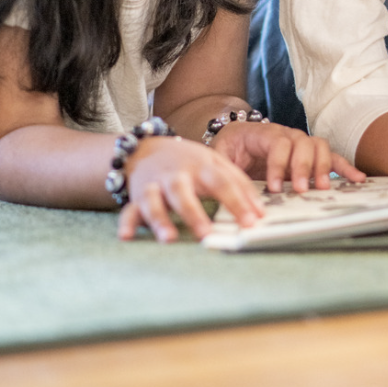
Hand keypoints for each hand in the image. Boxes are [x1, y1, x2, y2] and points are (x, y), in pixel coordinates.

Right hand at [116, 135, 264, 243]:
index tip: (251, 222)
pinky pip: (129, 211)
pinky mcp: (136, 197)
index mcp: (200, 166)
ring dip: (160, 220)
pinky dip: (126, 223)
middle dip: (194, 213)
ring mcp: (154, 186)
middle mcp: (176, 176)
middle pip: (184, 193)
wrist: (146, 148)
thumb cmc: (188, 161)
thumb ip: (239, 183)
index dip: (237, 202)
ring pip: (154, 203)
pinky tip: (126, 236)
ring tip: (169, 238)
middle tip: (207, 234)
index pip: (222, 183)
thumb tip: (261, 212)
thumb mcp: (216, 163)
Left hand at [213, 120, 365, 193]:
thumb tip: (228, 187)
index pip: (278, 143)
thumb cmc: (229, 148)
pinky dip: (345, 167)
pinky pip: (331, 157)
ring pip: (319, 147)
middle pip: (302, 143)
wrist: (236, 138)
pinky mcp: (311, 156)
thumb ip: (224, 166)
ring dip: (322, 167)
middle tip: (299, 189)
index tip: (272, 187)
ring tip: (322, 188)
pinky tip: (357, 180)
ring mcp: (301, 144)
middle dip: (303, 167)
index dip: (278, 164)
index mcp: (263, 133)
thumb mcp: (220, 154)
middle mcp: (286, 134)